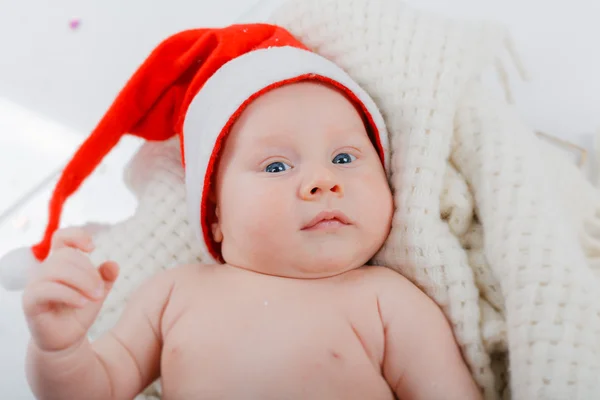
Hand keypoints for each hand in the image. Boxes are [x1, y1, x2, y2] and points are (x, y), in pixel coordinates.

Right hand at [22, 227, 118, 352]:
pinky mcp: (31, 301)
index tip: (92, 248)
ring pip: (58, 270)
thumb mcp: (97, 291)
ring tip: (96, 297)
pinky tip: (83, 303)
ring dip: (83, 282)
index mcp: (59, 262)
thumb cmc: (79, 311)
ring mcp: (35, 285)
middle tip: (100, 291)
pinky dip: (70, 295)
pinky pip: (48, 289)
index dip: (76, 236)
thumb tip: (113, 264)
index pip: (61, 237)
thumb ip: (105, 277)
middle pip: (67, 256)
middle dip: (89, 273)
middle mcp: (44, 270)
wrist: (67, 339)